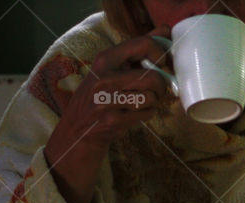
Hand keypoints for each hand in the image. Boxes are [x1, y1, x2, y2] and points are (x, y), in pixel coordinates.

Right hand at [44, 26, 172, 202]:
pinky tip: (134, 114)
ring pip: (151, 97)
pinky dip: (147, 114)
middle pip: (153, 76)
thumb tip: (165, 30)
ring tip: (141, 102)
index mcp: (105, 59)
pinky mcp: (114, 121)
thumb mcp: (111, 68)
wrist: (78, 130)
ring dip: (153, 102)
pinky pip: (147, 114)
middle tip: (155, 89)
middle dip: (160, 85)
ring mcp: (108, 101)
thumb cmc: (100, 95)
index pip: (142, 44)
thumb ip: (136, 50)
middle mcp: (104, 78)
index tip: (162, 63)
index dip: (160, 53)